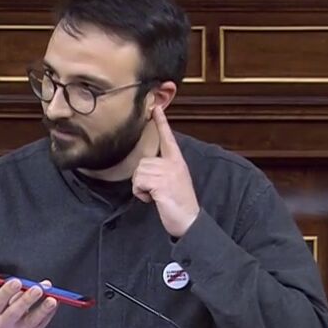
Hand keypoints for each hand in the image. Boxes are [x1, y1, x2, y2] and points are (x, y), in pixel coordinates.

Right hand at [0, 279, 58, 327]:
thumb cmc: (3, 325)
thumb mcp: (1, 311)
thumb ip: (16, 296)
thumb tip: (36, 284)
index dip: (7, 291)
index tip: (17, 282)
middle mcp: (3, 326)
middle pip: (15, 312)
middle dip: (27, 299)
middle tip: (38, 289)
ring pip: (31, 321)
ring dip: (43, 309)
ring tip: (52, 300)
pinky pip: (41, 326)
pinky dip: (49, 314)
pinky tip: (55, 305)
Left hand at [133, 106, 199, 237]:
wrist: (189, 220)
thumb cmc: (179, 204)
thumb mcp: (174, 181)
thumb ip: (163, 170)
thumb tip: (146, 169)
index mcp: (177, 161)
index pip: (168, 138)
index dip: (162, 122)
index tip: (156, 107)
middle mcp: (173, 163)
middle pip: (143, 162)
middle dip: (142, 179)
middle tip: (155, 191)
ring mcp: (167, 173)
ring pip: (138, 172)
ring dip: (141, 187)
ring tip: (155, 195)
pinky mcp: (161, 183)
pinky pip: (138, 183)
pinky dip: (141, 194)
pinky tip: (153, 199)